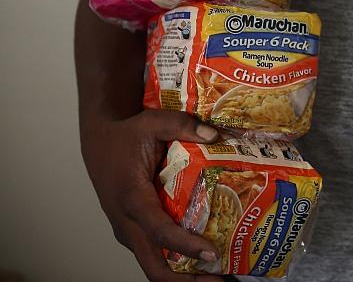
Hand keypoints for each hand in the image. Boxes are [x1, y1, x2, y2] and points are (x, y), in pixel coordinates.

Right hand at [81, 110, 222, 281]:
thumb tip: (215, 136)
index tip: (211, 253)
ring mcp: (128, 229)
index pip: (159, 231)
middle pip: (153, 266)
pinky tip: (201, 257)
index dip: (185, 246)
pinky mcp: (133, 230)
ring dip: (182, 275)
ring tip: (216, 274)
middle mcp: (127, 221)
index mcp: (131, 198)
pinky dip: (176, 260)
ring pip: (154, 264)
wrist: (98, 140)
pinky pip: (154, 252)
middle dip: (186, 281)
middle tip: (219, 280)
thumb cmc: (125, 135)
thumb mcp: (152, 122)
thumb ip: (183, 125)